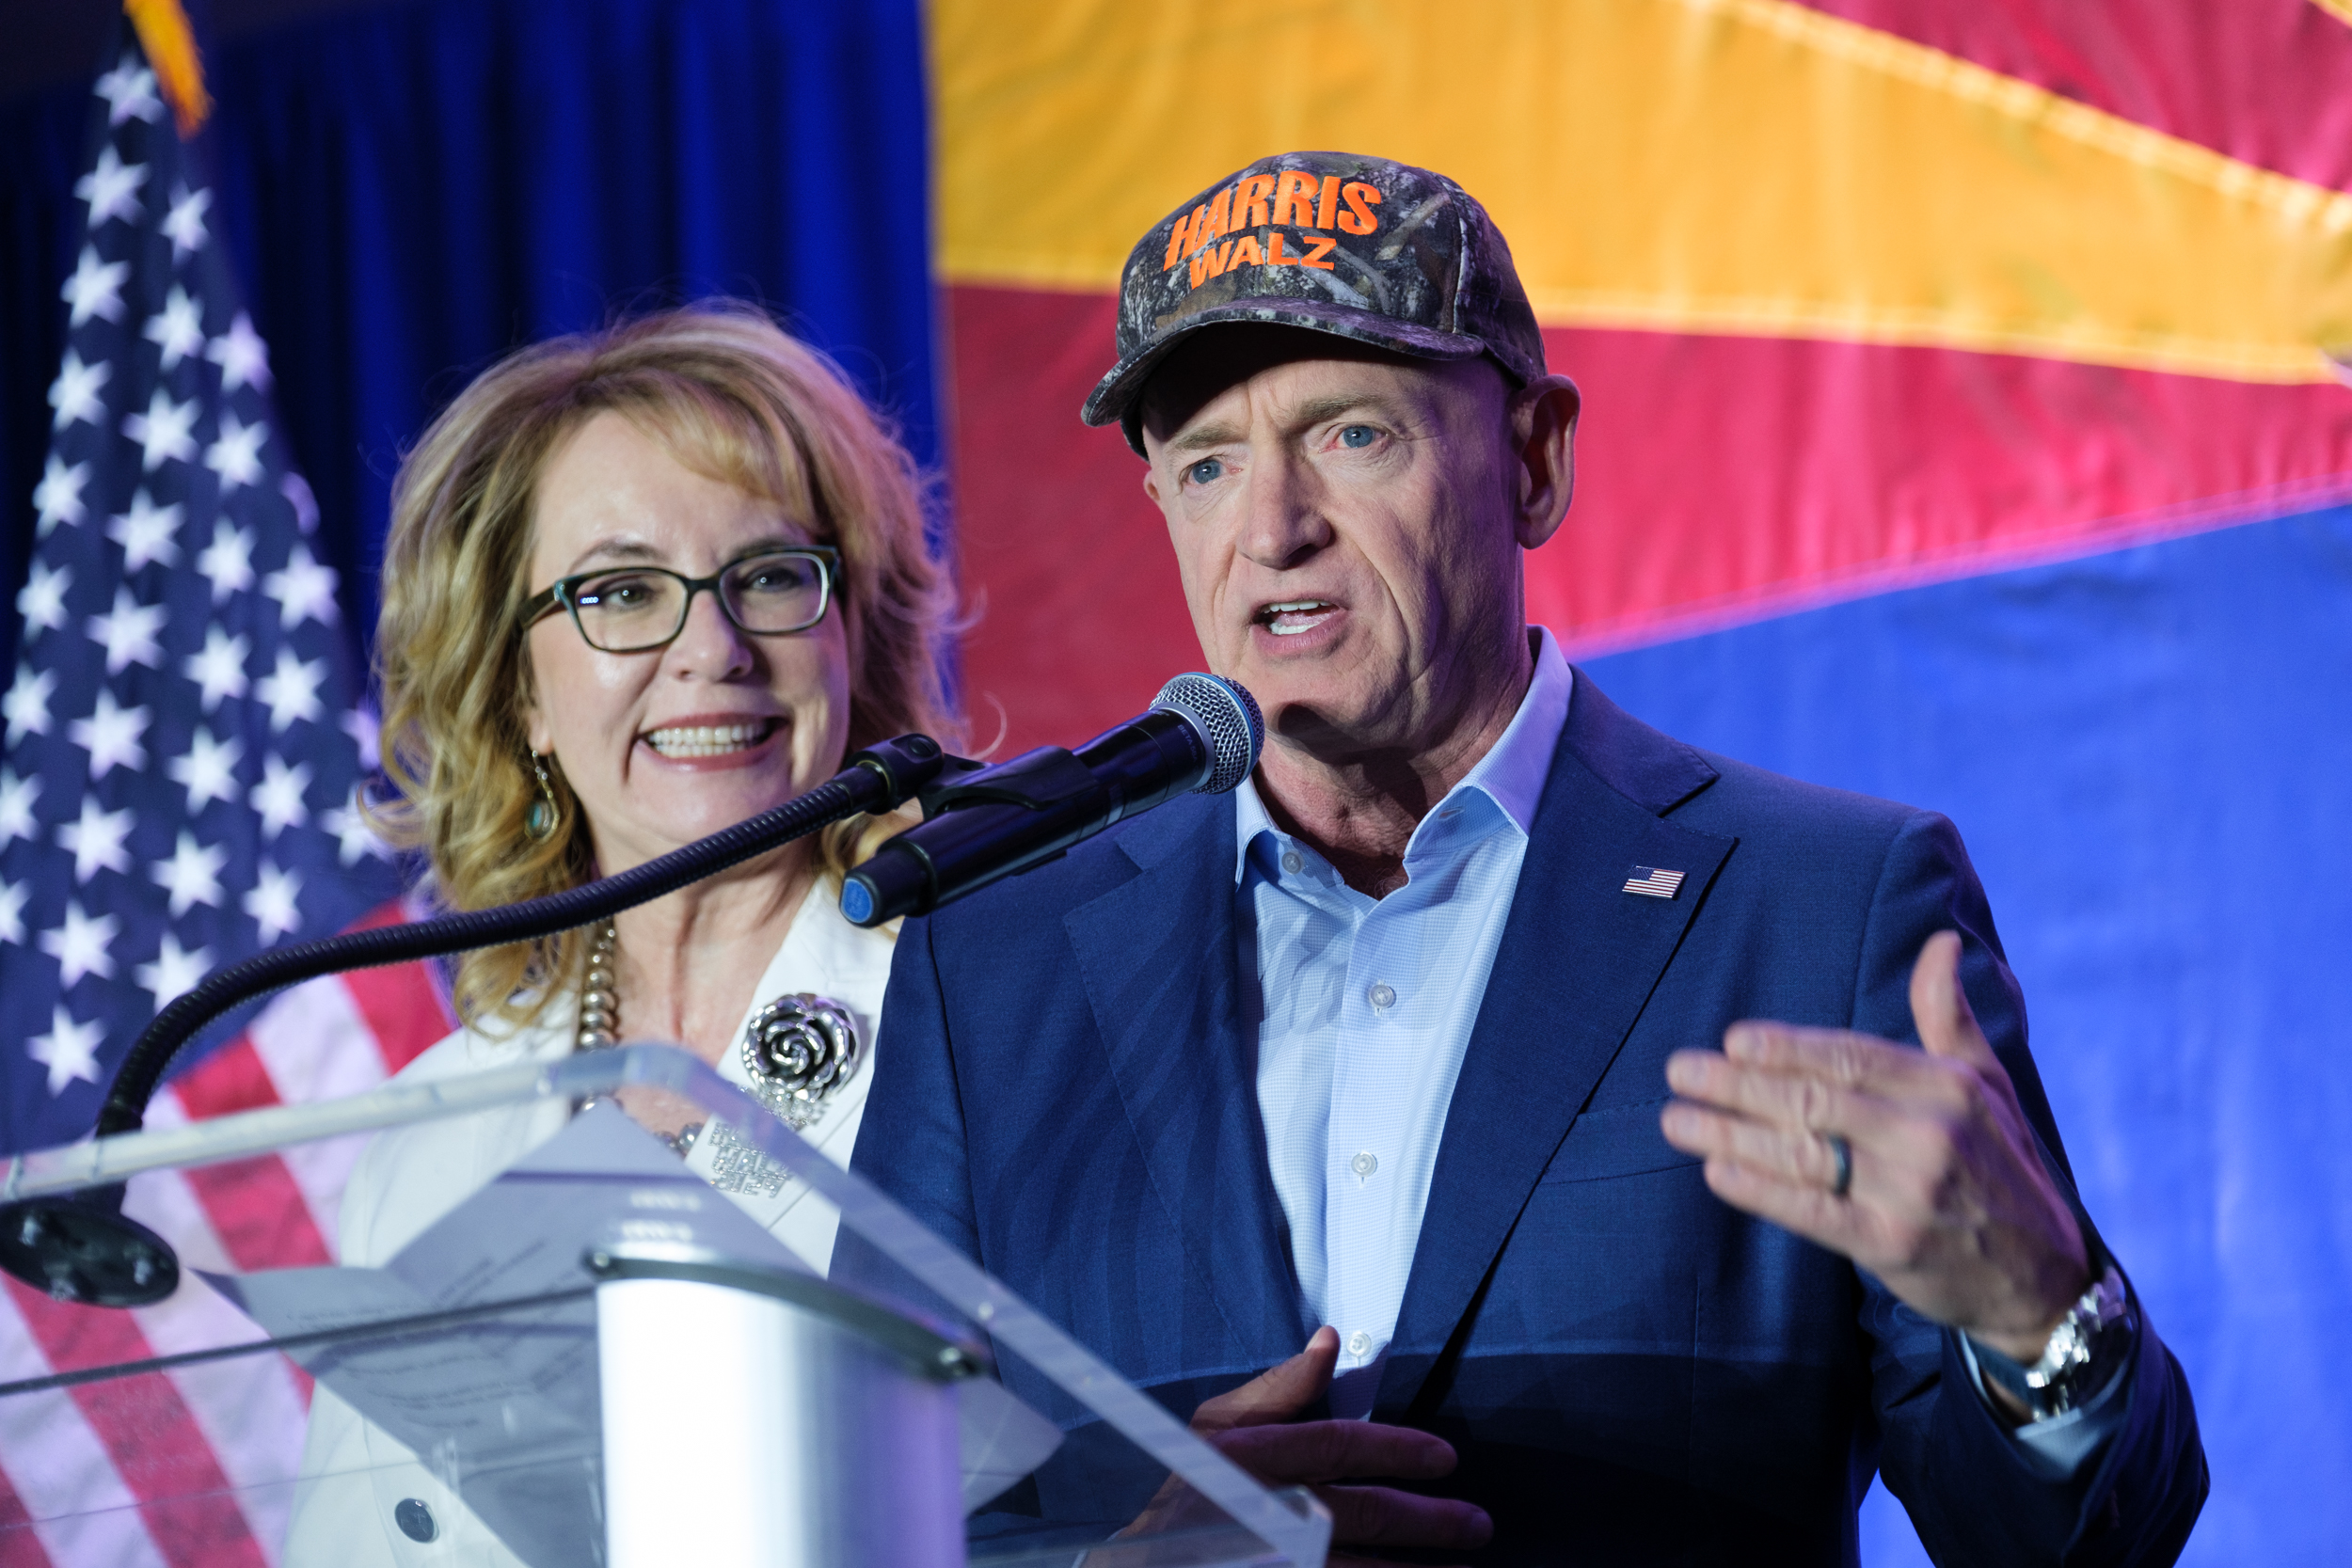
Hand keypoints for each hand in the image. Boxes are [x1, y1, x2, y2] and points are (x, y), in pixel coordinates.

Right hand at [1123, 1326, 1493, 1564]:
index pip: (1337, 1445)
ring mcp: (1277, 1557)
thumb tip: (1329, 1342)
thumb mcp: (1219, 1425)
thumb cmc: (1188, 1486)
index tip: (1446, 1458)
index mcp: (1254, 1457)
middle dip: (1430, 1521)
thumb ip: (1278, 1389)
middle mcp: (1268, 1510)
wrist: (1145, 1562)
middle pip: (1364, 1513)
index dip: (1395, 1448)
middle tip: (1477, 1524)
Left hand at [1659, 932, 2088, 1364]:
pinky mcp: (1891, 1244)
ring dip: (1730, 1135)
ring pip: (1803, 1153)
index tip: (1732, 1039)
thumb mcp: (1987, 1084)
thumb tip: (1939, 941)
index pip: (1851, 1056)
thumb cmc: (2001, 1165)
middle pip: (1815, 1100)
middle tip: (1679, 1071)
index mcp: (1948, 1087)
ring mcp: (1910, 1192)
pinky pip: (1813, 1212)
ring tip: (1677, 1120)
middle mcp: (1930, 1134)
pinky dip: (1761, 1191)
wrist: (2044, 1276)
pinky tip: (1716, 1172)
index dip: (1787, 1047)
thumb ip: (1947, 1015)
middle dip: (1738, 1085)